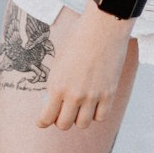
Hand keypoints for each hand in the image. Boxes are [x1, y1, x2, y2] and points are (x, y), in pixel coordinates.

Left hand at [37, 3, 130, 130]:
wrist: (103, 27)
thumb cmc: (78, 39)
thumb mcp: (59, 62)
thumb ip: (56, 84)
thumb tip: (55, 101)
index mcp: (57, 85)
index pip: (46, 118)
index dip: (43, 122)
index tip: (43, 121)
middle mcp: (74, 94)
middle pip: (64, 125)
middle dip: (60, 120)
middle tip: (62, 112)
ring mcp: (93, 96)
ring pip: (83, 124)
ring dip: (79, 119)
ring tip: (79, 109)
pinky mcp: (109, 93)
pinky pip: (101, 117)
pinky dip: (96, 114)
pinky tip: (94, 105)